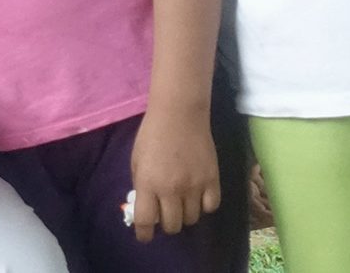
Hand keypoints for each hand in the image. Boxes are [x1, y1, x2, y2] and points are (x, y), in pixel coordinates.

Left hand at [128, 106, 220, 241]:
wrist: (179, 114)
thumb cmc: (152, 135)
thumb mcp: (136, 161)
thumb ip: (140, 186)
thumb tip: (145, 208)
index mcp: (148, 184)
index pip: (145, 221)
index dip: (144, 234)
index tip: (145, 236)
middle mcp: (171, 189)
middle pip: (172, 226)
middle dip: (166, 225)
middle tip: (165, 215)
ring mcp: (194, 186)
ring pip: (192, 219)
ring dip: (184, 215)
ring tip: (181, 203)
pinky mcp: (212, 180)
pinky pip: (210, 207)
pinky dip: (204, 206)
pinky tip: (198, 197)